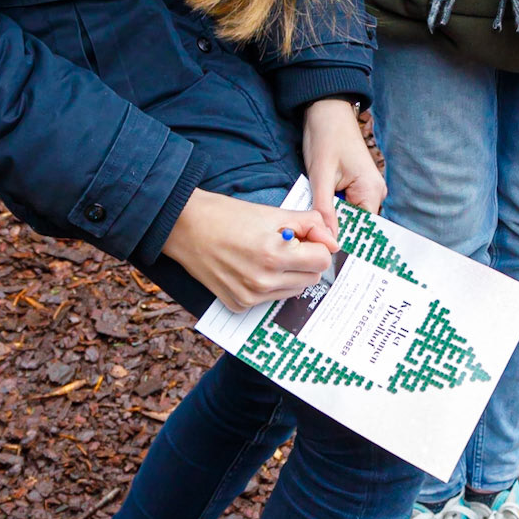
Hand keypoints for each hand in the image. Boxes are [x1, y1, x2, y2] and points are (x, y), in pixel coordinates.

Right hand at [163, 188, 335, 312]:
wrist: (186, 228)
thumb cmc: (229, 216)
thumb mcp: (274, 213)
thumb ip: (310, 224)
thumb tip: (333, 242)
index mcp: (275, 254)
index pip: (322, 260)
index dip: (317, 245)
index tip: (305, 237)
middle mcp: (264, 281)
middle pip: (312, 278)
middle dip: (306, 261)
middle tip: (286, 244)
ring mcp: (250, 297)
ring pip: (294, 291)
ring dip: (290, 274)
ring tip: (268, 255)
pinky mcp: (238, 305)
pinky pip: (270, 299)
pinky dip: (269, 285)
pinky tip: (251, 267)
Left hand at [302, 97, 385, 239]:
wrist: (327, 111)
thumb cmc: (326, 137)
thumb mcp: (320, 176)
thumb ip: (325, 210)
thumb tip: (329, 241)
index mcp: (371, 191)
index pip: (362, 230)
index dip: (344, 243)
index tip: (326, 255)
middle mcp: (375, 192)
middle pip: (356, 225)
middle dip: (335, 231)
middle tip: (313, 241)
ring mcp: (367, 189)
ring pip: (349, 217)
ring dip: (332, 220)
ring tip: (314, 225)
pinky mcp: (357, 185)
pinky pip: (346, 206)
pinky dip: (332, 209)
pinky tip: (320, 210)